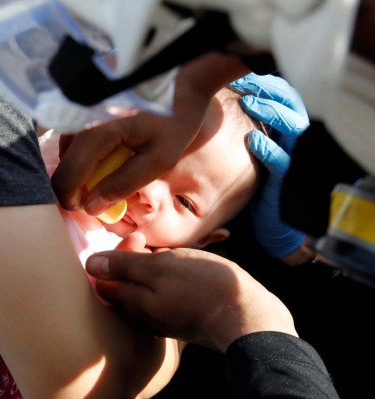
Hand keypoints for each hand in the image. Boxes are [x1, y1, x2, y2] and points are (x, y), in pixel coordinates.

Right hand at [51, 54, 249, 216]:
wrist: (183, 78)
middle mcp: (80, 117)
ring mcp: (80, 107)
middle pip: (62, 163)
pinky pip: (73, 135)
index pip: (68, 175)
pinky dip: (83, 151)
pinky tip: (104, 155)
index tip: (86, 209)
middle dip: (74, 186)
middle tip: (96, 197)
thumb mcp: (158, 159)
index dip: (71, 199)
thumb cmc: (175, 118)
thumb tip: (92, 207)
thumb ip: (123, 184)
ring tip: (103, 176)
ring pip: (65, 150)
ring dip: (79, 168)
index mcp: (97, 131)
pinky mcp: (84, 103)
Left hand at [85, 247, 296, 351]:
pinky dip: (171, 280)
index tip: (138, 239)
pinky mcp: (186, 319)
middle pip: (127, 284)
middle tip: (156, 243)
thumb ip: (124, 266)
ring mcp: (165, 320)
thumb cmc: (202, 288)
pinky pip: (168, 296)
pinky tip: (187, 268)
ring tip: (173, 252)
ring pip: (148, 290)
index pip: (105, 280)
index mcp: (132, 303)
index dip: (116, 254)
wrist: (249, 319)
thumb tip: (90, 264)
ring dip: (155, 268)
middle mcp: (143, 317)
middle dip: (135, 259)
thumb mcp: (159, 267)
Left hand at [230, 73, 309, 258]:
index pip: (281, 92)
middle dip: (268, 89)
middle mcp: (291, 137)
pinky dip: (269, 149)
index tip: (240, 73)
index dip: (264, 80)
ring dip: (271, 113)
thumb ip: (239, 121)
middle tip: (245, 81)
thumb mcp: (247, 143)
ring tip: (251, 104)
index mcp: (282, 125)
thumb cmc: (252, 176)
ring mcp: (291, 156)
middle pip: (289, 102)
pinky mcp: (284, 179)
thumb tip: (214, 94)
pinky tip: (253, 140)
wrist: (269, 218)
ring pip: (291, 127)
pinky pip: (281, 160)